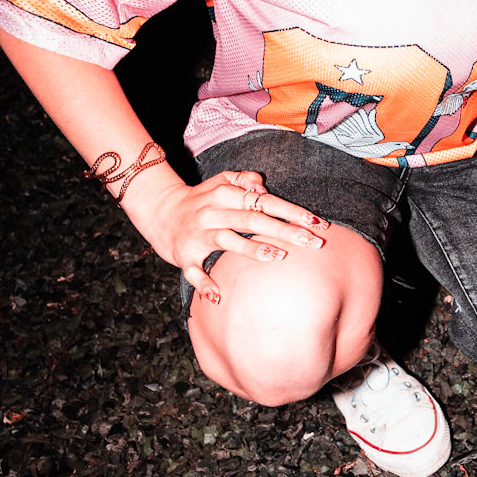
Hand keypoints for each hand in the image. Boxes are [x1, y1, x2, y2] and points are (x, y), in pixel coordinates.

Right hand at [125, 167, 328, 303]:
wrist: (159, 210)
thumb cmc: (201, 198)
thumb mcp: (221, 181)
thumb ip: (245, 179)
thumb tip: (262, 186)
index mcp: (225, 194)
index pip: (264, 202)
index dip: (291, 211)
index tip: (317, 222)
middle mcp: (212, 213)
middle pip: (252, 220)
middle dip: (285, 230)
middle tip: (313, 242)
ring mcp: (198, 235)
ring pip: (227, 241)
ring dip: (252, 249)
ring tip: (279, 256)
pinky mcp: (184, 256)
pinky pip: (193, 272)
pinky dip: (204, 284)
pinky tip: (219, 296)